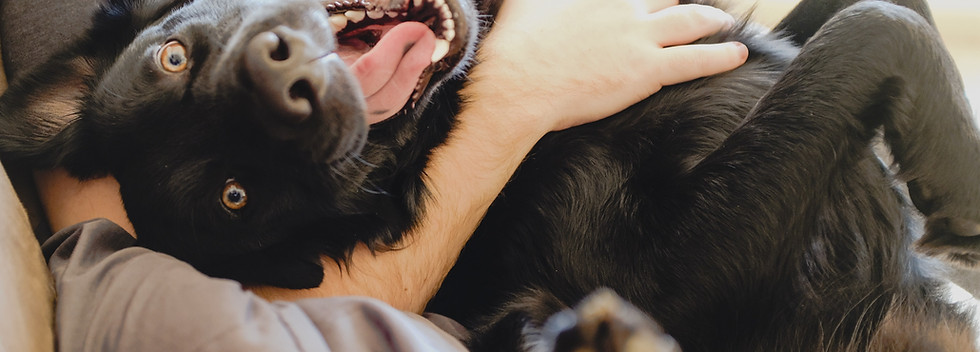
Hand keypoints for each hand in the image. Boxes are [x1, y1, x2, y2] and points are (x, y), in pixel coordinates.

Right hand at [463, 0, 747, 131]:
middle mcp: (623, 5)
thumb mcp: (522, 1)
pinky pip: (695, 60)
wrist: (518, 84)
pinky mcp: (647, 69)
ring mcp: (638, 35)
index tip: (651, 2)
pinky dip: (720, 56)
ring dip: (710, 21)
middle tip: (686, 6)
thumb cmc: (513, 45)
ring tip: (723, 23)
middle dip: (675, 3)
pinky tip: (738, 55)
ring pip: (689, 22)